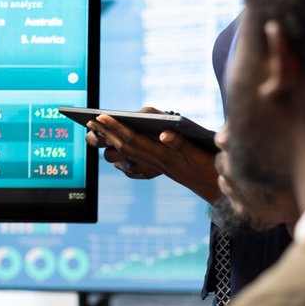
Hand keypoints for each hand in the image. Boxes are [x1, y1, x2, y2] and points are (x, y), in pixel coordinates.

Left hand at [87, 109, 218, 198]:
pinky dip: (124, 152)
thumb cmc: (209, 169)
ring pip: (128, 154)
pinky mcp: (160, 167)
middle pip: (124, 147)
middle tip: (89, 121)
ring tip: (97, 129)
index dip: (115, 128)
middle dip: (106, 134)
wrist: (215, 188)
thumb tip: (163, 134)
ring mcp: (156, 166)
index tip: (100, 117)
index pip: (132, 140)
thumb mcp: (199, 155)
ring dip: (111, 142)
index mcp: (161, 156)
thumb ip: (181, 144)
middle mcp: (155, 162)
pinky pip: (136, 161)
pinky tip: (116, 145)